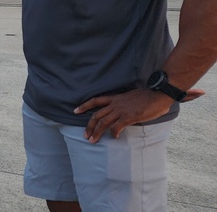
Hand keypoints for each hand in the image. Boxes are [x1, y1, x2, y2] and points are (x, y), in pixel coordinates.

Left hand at [74, 87, 204, 142]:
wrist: (158, 94)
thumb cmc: (149, 96)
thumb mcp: (132, 98)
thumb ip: (126, 104)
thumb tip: (127, 112)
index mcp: (115, 98)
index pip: (95, 101)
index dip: (84, 106)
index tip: (75, 111)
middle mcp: (115, 104)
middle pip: (96, 115)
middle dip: (89, 126)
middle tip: (85, 135)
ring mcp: (121, 110)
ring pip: (103, 122)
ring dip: (96, 132)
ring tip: (92, 140)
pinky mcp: (129, 117)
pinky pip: (116, 127)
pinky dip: (113, 133)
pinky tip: (114, 137)